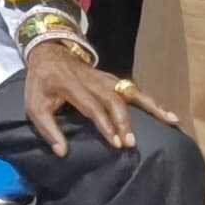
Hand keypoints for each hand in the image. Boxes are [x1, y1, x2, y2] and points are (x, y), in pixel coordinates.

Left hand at [22, 39, 157, 154]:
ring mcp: (105, 77)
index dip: (105, 123)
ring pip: (130, 91)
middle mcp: (92, 80)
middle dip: (124, 121)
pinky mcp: (113, 79)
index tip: (115, 142)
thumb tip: (62, 152)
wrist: (49, 53)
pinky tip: (167, 113)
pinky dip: (152, 101)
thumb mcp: (34, 106)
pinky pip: (134, 89)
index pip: (92, 105)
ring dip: (149, 107)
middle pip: (114, 99)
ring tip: (170, 120)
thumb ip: (48, 129)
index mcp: (71, 85)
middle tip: (131, 142)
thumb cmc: (42, 84)